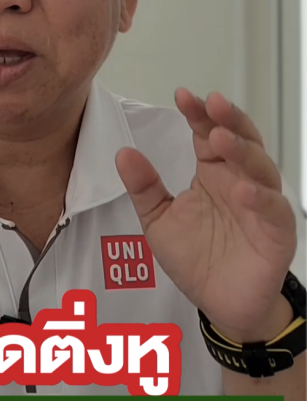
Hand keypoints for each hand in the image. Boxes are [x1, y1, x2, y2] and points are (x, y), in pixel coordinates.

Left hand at [115, 90, 296, 341]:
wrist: (221, 305)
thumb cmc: (196, 258)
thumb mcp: (159, 220)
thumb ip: (143, 188)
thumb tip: (123, 153)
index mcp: (212, 172)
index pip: (207, 133)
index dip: (198, 113)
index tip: (182, 95)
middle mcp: (239, 180)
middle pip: (240, 139)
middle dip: (228, 118)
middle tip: (212, 103)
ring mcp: (261, 203)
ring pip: (260, 167)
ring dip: (242, 150)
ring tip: (220, 138)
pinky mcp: (277, 231)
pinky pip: (272, 209)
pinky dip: (260, 197)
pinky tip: (243, 190)